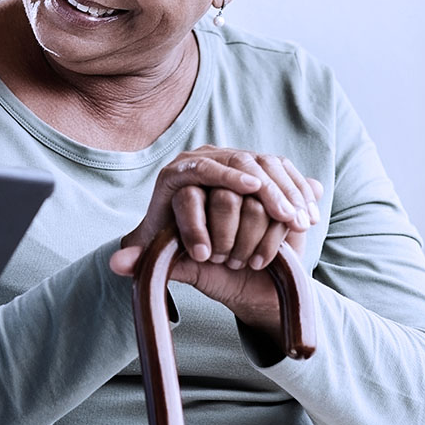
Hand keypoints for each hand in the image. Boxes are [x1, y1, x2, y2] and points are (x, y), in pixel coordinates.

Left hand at [120, 146, 316, 264]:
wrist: (218, 253)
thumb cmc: (187, 256)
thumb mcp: (166, 260)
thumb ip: (143, 261)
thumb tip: (117, 265)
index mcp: (175, 176)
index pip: (198, 169)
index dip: (224, 178)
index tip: (248, 190)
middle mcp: (204, 159)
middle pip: (237, 162)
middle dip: (264, 189)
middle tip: (282, 214)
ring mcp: (236, 160)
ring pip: (265, 164)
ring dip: (285, 193)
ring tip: (297, 220)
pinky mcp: (263, 168)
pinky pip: (284, 171)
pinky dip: (299, 191)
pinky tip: (307, 216)